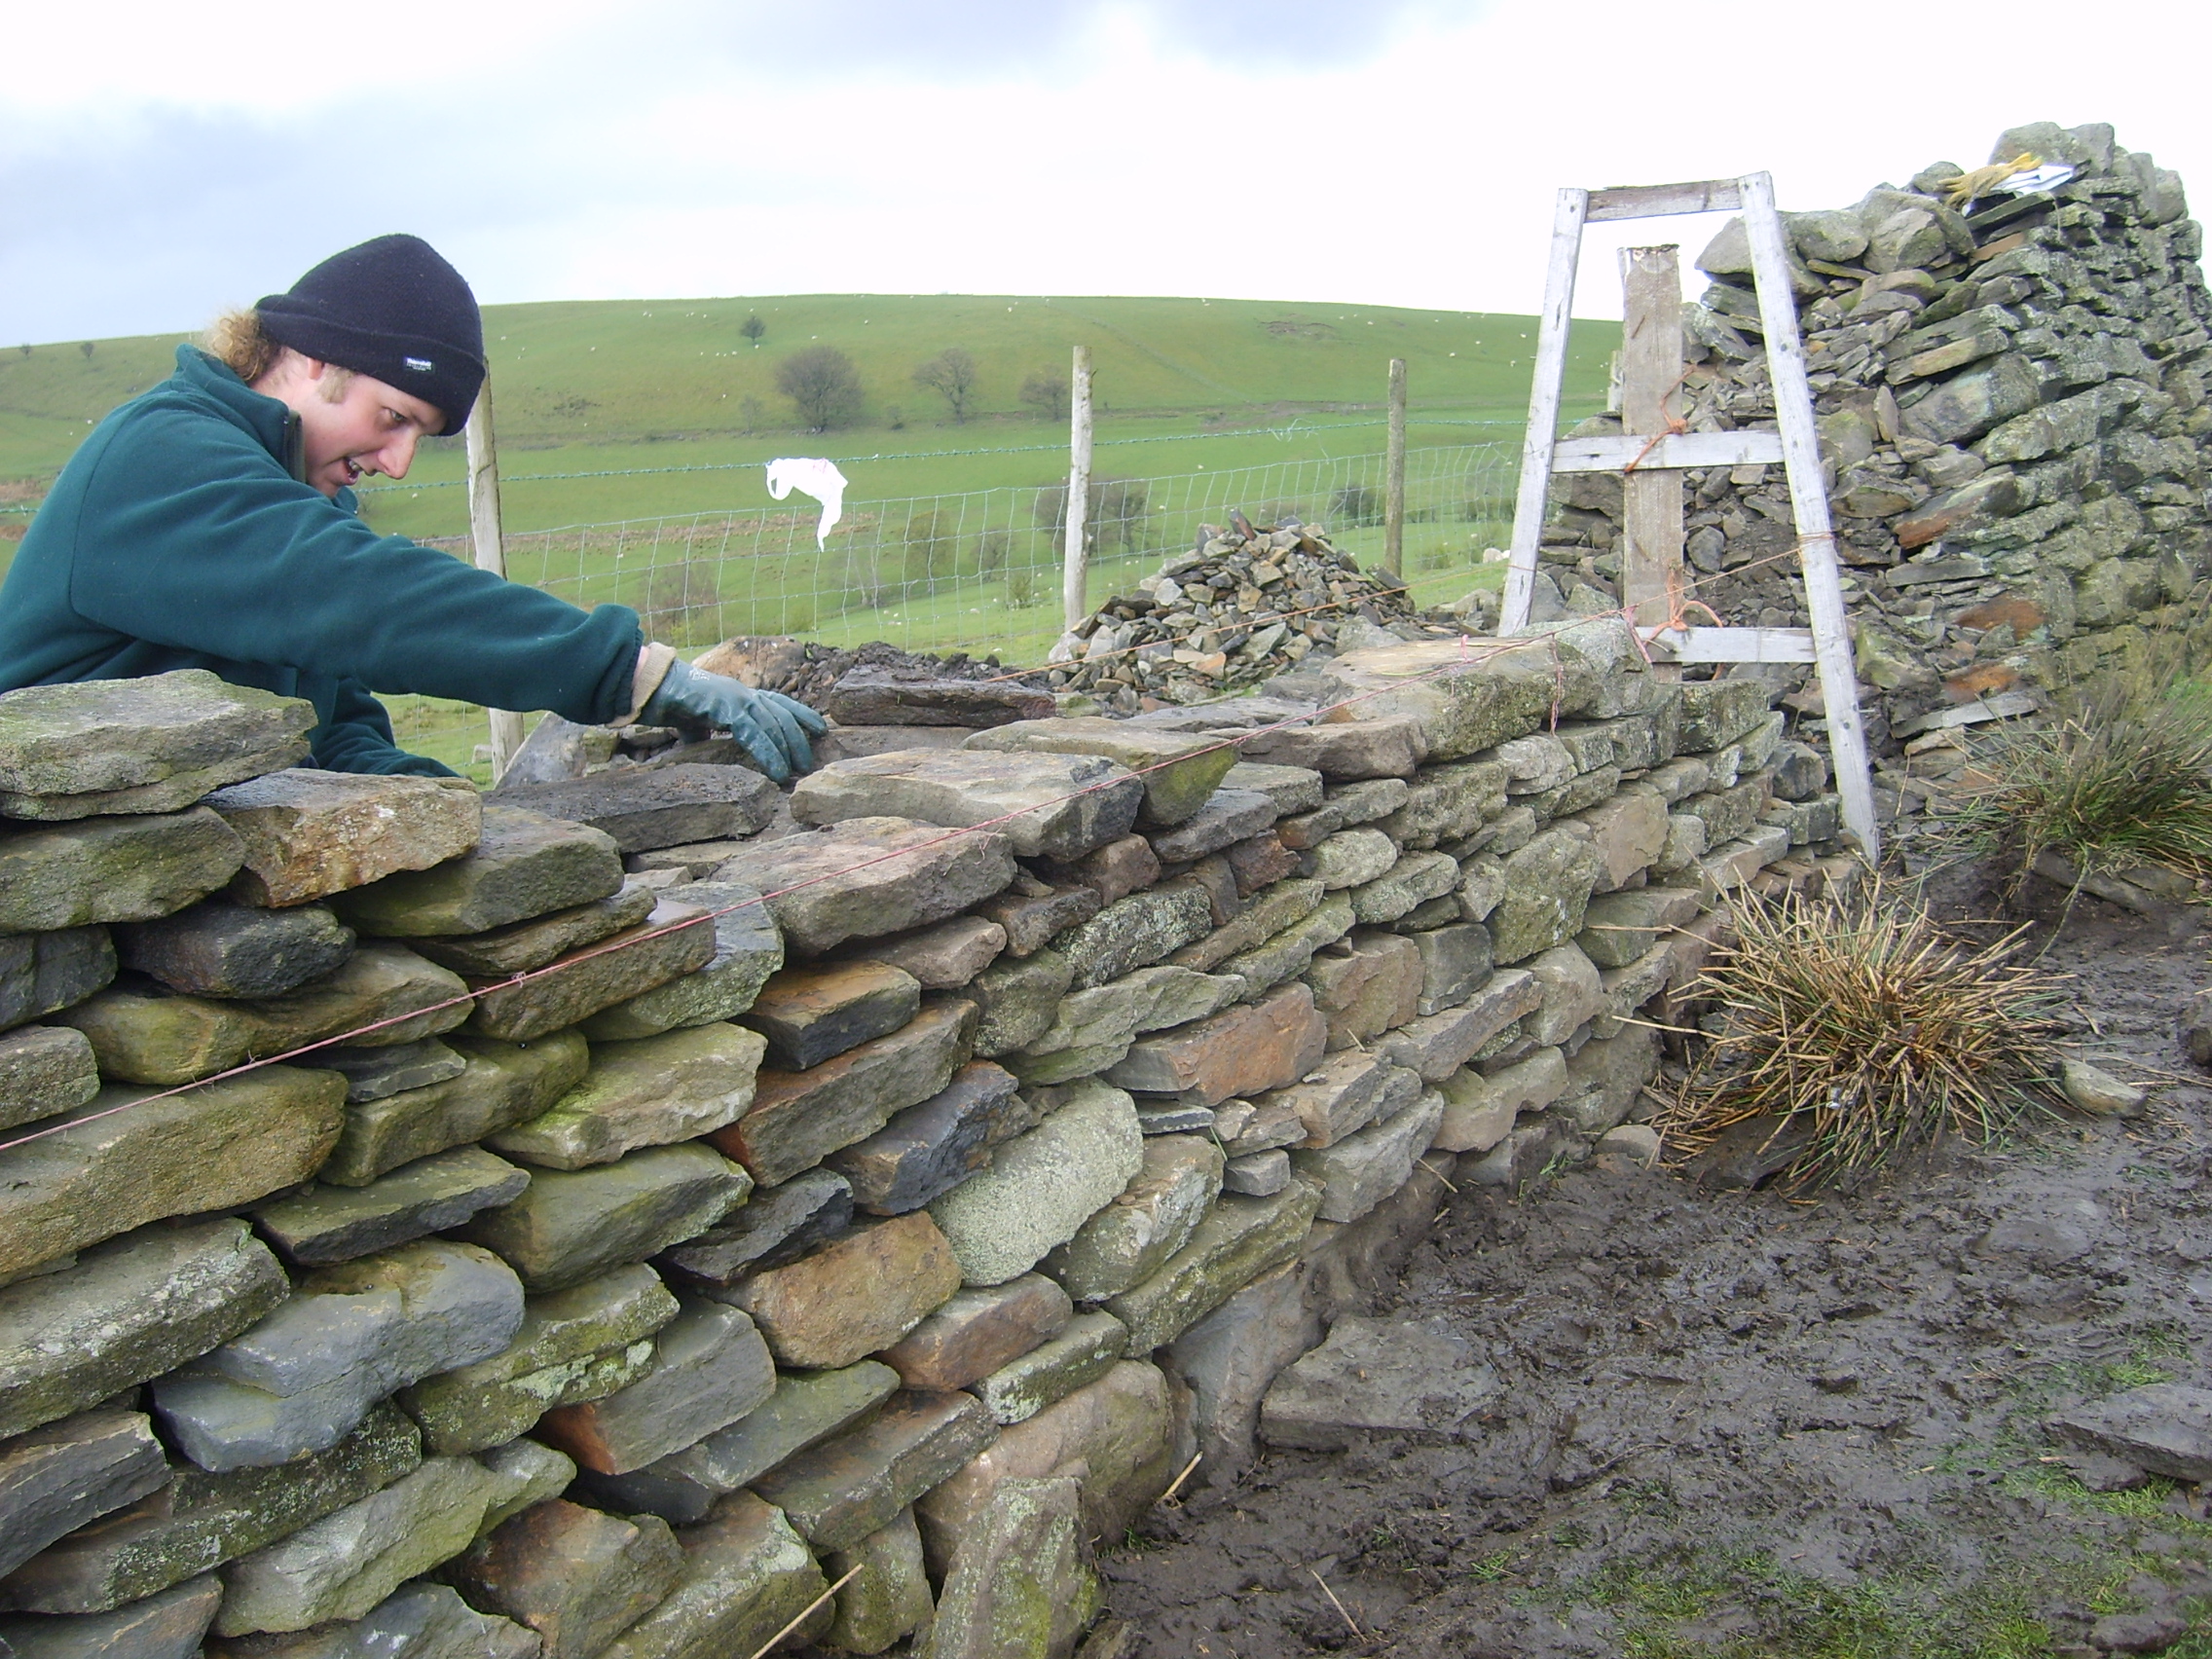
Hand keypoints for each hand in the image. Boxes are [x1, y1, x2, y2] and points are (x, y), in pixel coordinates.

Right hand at [640, 659, 825, 781]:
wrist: (648, 687)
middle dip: (799, 739)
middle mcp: (742, 693)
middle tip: (809, 764)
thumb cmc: (670, 702)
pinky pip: (752, 732)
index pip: (780, 703)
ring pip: (772, 724)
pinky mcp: (722, 707)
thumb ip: (705, 732)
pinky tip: (776, 771)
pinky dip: (767, 753)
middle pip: (782, 715)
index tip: (821, 730)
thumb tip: (704, 747)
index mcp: (740, 695)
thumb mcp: (694, 722)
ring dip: (787, 749)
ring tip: (797, 772)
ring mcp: (734, 698)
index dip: (802, 715)